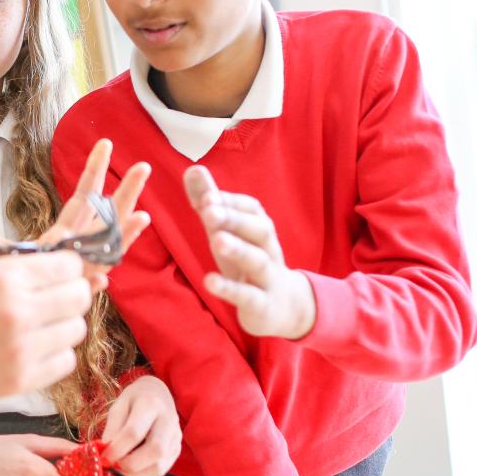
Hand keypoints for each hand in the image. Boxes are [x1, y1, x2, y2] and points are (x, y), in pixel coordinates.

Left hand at [0, 138, 151, 292]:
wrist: (6, 314)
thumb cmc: (2, 281)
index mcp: (60, 234)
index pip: (81, 197)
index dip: (93, 172)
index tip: (105, 145)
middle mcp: (77, 246)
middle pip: (104, 212)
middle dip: (124, 189)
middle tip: (144, 166)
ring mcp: (84, 263)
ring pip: (112, 233)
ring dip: (129, 211)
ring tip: (145, 193)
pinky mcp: (85, 278)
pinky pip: (108, 256)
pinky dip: (122, 238)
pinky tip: (139, 222)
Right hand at [0, 251, 90, 406]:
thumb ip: (19, 272)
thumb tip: (68, 269)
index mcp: (4, 277)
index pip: (68, 265)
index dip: (65, 269)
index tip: (56, 276)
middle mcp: (17, 310)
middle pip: (79, 297)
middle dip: (70, 296)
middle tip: (51, 302)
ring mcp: (21, 348)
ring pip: (76, 330)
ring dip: (62, 327)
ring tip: (37, 328)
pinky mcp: (20, 380)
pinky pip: (65, 361)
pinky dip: (55, 355)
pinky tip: (32, 350)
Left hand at [100, 375, 180, 475]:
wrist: (157, 394)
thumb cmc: (134, 399)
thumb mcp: (118, 406)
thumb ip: (112, 428)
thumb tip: (106, 453)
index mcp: (150, 404)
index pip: (134, 432)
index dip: (117, 449)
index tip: (103, 457)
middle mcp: (168, 420)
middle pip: (154, 451)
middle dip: (129, 465)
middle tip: (112, 466)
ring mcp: (175, 436)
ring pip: (160, 466)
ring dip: (136, 474)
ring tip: (119, 470)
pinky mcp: (176, 449)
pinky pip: (162, 470)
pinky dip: (143, 475)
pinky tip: (130, 471)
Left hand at [185, 166, 315, 339]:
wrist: (284, 306)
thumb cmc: (247, 260)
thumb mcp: (227, 231)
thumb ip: (210, 202)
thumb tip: (192, 168)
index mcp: (260, 229)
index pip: (251, 209)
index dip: (231, 202)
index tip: (207, 196)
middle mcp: (268, 249)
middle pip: (259, 229)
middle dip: (234, 218)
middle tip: (208, 211)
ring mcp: (268, 277)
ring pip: (257, 261)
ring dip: (238, 249)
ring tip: (216, 239)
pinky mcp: (262, 304)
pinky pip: (248, 296)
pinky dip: (230, 288)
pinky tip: (209, 280)